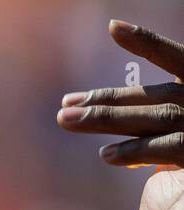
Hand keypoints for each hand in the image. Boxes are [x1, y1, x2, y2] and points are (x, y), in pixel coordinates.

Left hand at [57, 19, 183, 209]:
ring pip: (159, 116)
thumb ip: (156, 141)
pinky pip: (174, 150)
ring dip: (112, 120)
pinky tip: (107, 157)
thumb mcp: (178, 153)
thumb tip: (112, 150)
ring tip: (67, 121)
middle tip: (62, 108)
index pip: (174, 62)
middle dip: (108, 102)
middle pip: (154, 98)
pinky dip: (141, 151)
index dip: (147, 44)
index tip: (112, 27)